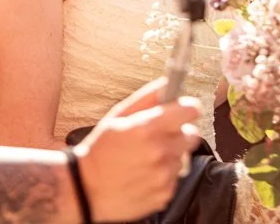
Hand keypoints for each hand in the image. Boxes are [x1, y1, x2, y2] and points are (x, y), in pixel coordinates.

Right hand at [75, 78, 202, 221]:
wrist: (87, 189)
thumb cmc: (101, 150)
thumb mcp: (117, 117)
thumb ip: (146, 98)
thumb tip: (167, 84)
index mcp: (147, 128)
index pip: (190, 110)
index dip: (187, 108)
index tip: (181, 110)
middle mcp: (159, 152)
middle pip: (192, 135)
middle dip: (179, 133)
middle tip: (159, 136)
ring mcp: (164, 175)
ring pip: (182, 157)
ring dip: (170, 155)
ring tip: (146, 158)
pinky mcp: (165, 194)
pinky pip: (175, 178)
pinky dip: (164, 175)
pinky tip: (144, 174)